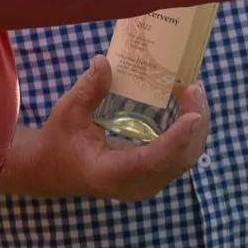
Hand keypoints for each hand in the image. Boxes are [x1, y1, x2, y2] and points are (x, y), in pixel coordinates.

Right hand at [0, 56, 207, 202]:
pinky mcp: (151, 177)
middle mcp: (135, 185)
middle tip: (195, 89)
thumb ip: (88, 90)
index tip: (193, 115)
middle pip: (179, 160)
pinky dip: (188, 133)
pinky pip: (179, 157)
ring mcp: (146, 184)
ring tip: (194, 93)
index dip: (176, 138)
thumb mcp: (68, 113)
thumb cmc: (59, 141)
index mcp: (111, 173)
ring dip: (196, 127)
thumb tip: (103, 61)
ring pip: (184, 159)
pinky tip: (187, 107)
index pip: (152, 159)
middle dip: (195, 125)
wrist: (52, 169)